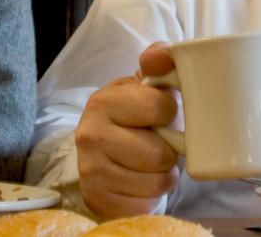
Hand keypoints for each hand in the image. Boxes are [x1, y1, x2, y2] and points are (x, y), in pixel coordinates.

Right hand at [75, 42, 180, 218]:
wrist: (107, 154)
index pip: (160, 108)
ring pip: (156, 181)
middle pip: (160, 153)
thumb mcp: (144, 84)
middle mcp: (89, 135)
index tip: (161, 114)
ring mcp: (91, 171)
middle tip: (158, 142)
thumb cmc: (135, 115)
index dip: (171, 112)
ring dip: (163, 175)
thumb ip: (158, 60)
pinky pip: (146, 204)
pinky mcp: (99, 200)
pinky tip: (140, 182)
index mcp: (103, 101)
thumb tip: (164, 57)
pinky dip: (151, 196)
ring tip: (151, 163)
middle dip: (169, 150)